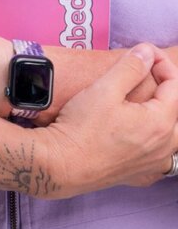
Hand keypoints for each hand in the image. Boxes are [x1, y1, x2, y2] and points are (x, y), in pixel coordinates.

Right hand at [42, 44, 177, 196]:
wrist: (62, 165)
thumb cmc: (82, 126)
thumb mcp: (104, 88)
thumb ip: (129, 67)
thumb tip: (147, 52)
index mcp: (160, 122)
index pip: (175, 86)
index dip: (162, 64)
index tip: (144, 52)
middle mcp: (164, 146)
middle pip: (175, 111)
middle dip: (165, 88)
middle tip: (145, 73)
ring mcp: (153, 164)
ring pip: (170, 136)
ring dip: (161, 115)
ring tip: (143, 102)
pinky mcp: (140, 176)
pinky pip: (158, 156)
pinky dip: (155, 142)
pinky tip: (139, 137)